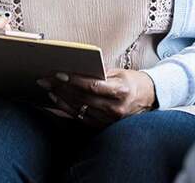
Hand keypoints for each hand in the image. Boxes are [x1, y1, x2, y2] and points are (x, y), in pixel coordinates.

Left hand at [38, 68, 156, 125]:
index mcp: (121, 91)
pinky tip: (58, 100)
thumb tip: (76, 68)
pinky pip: (81, 118)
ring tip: (48, 88)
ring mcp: (109, 120)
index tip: (59, 74)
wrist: (149, 99)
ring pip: (79, 109)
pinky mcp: (104, 126)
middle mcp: (115, 108)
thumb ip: (99, 73)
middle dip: (61, 88)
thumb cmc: (132, 82)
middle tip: (45, 80)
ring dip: (61, 98)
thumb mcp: (119, 73)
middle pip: (82, 98)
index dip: (74, 80)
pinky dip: (67, 109)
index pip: (93, 86)